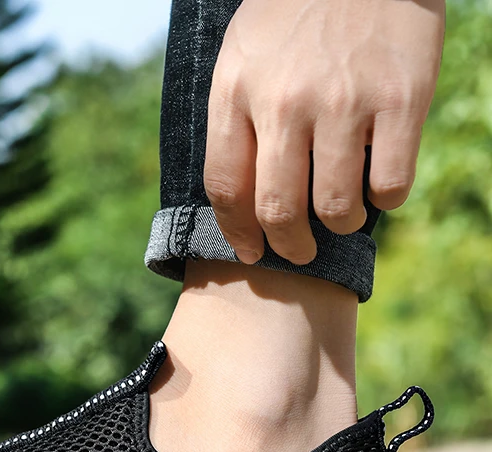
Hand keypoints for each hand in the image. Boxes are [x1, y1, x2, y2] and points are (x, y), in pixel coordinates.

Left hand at [204, 0, 444, 264]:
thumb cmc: (293, 16)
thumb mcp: (242, 58)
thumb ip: (235, 123)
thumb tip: (240, 200)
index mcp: (237, 91)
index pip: (226, 188)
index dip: (238, 234)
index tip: (251, 252)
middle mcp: (285, 101)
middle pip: (277, 209)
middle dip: (289, 246)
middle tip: (300, 250)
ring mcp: (344, 99)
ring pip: (335, 206)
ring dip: (339, 225)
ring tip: (342, 216)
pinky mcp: (402, 96)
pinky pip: (391, 183)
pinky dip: (385, 199)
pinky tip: (380, 185)